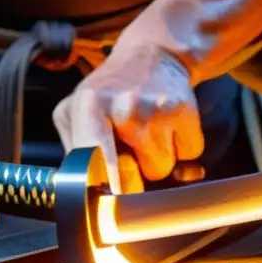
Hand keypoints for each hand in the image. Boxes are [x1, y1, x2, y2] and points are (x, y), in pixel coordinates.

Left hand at [53, 42, 204, 193]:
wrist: (153, 53)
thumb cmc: (110, 91)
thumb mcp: (76, 111)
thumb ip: (74, 149)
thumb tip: (81, 190)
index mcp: (89, 107)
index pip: (91, 163)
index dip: (100, 191)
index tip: (105, 209)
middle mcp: (123, 107)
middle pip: (130, 179)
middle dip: (129, 178)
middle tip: (127, 153)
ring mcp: (157, 109)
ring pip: (160, 170)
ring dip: (155, 160)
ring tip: (148, 131)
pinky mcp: (186, 111)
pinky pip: (187, 155)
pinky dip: (181, 148)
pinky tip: (169, 125)